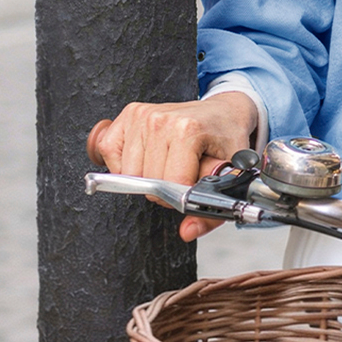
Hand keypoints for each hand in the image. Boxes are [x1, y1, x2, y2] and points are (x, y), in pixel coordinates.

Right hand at [90, 92, 257, 241]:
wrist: (224, 109)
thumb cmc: (226, 137)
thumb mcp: (231, 173)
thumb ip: (213, 210)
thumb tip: (187, 231)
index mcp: (188, 130)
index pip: (169, 186)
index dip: (181, 195)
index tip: (193, 183)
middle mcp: (162, 119)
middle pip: (146, 183)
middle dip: (165, 188)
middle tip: (183, 171)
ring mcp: (143, 115)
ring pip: (128, 173)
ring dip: (146, 176)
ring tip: (169, 161)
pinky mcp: (130, 114)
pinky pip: (110, 152)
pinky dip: (125, 162)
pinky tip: (148, 155)